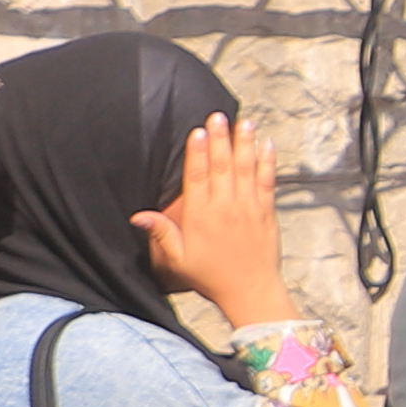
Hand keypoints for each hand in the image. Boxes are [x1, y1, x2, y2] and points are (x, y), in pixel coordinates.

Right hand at [137, 109, 293, 325]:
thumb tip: (137, 216)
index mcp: (200, 216)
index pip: (197, 176)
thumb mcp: (177, 259)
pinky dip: (268, 162)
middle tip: (218, 116)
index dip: (197, 152)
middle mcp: (225, 207)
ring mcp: (248, 208)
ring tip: (244, 121)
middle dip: (220, 138)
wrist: (249, 290)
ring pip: (246, 168)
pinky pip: (268, 181)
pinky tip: (267, 144)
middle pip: (221, 166)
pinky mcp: (266, 212)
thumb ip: (161, 233)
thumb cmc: (211, 276)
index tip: (198, 131)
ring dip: (245, 143)